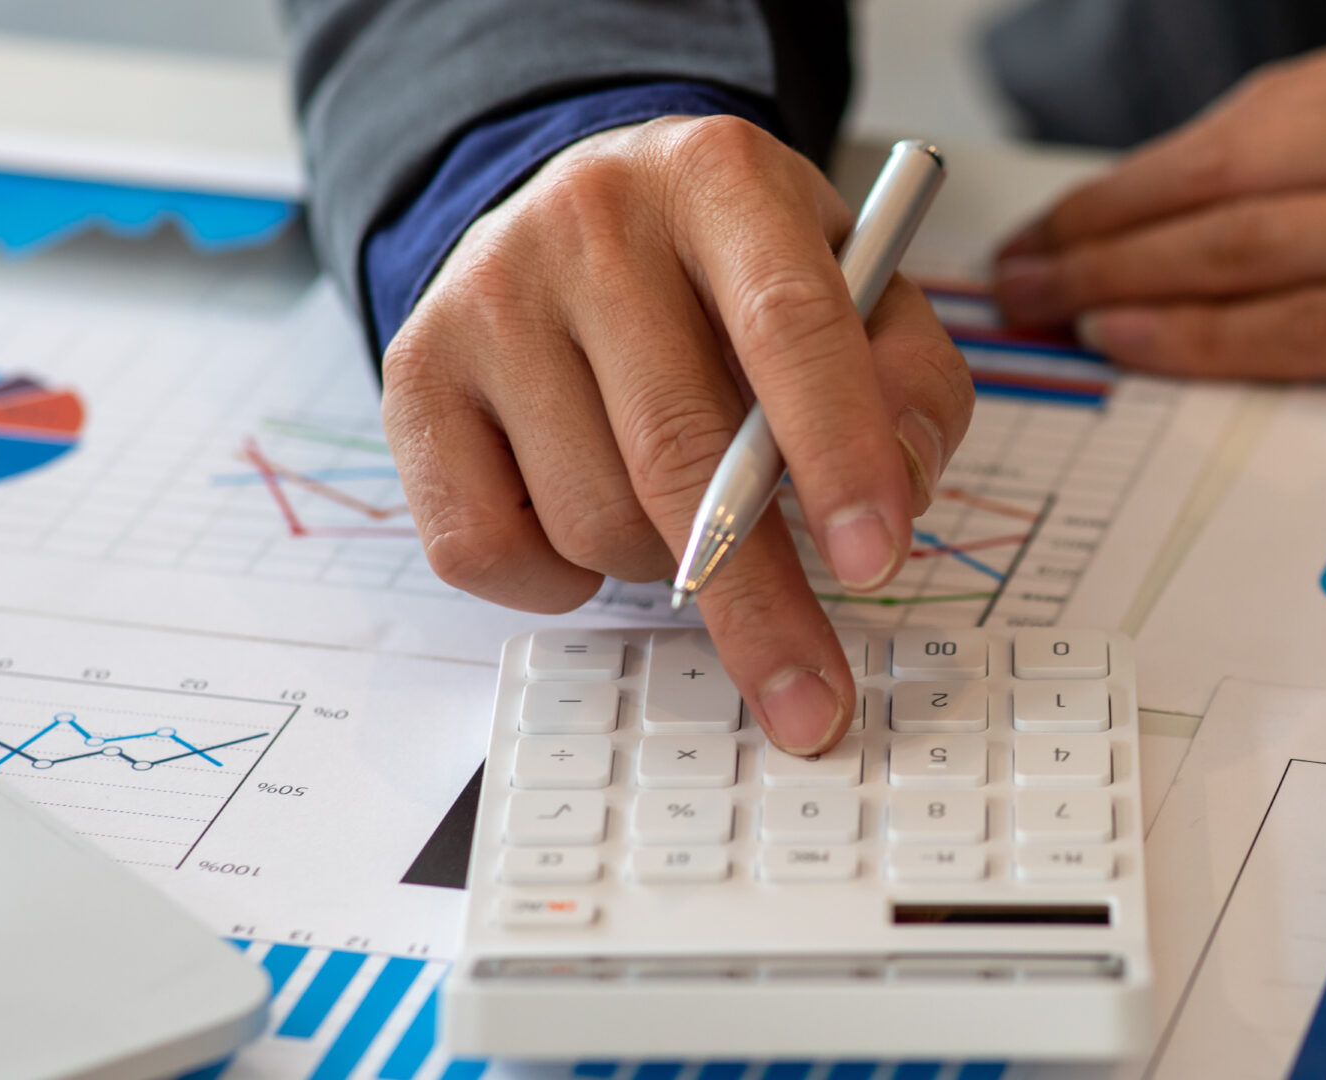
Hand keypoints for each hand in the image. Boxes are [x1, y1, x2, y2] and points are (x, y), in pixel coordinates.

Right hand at [383, 116, 972, 753]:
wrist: (575, 205)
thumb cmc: (734, 273)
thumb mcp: (855, 283)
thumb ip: (908, 380)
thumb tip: (900, 489)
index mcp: (720, 178)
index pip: (787, 322)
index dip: (838, 453)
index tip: (874, 563)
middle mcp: (591, 222)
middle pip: (678, 449)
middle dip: (758, 599)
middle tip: (810, 696)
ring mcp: (488, 296)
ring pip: (589, 515)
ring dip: (659, 568)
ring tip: (684, 518)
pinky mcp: (417, 373)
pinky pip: (482, 548)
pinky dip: (555, 584)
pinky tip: (588, 524)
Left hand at [994, 0, 1325, 412]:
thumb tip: (1251, 189)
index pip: (1241, 126)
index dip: (1133, 177)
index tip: (1068, 213)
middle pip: (1215, 184)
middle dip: (1097, 229)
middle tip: (1020, 268)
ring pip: (1237, 253)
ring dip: (1120, 282)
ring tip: (1047, 307)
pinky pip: (1300, 328)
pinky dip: (1201, 336)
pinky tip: (1132, 340)